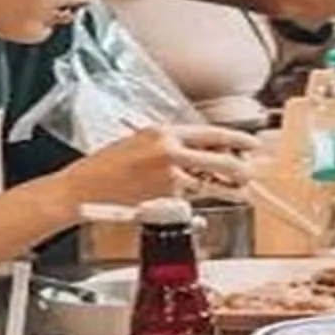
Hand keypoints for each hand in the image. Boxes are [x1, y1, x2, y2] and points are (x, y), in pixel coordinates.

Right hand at [61, 123, 256, 213]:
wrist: (83, 189)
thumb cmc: (107, 166)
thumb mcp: (141, 142)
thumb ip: (170, 144)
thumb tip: (199, 150)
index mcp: (163, 132)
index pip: (210, 133)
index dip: (236, 139)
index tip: (250, 144)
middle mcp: (169, 152)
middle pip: (219, 159)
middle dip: (240, 168)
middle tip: (251, 173)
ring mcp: (168, 178)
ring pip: (208, 184)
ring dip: (225, 189)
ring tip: (237, 192)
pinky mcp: (164, 200)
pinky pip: (186, 200)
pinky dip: (190, 202)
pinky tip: (183, 200)